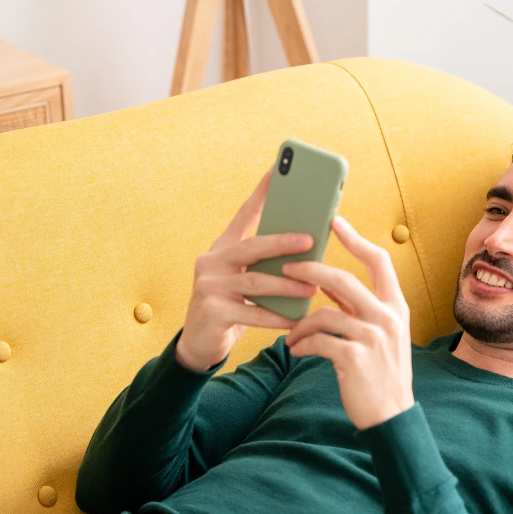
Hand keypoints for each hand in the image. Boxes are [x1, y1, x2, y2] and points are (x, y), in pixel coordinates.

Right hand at [175, 166, 318, 371]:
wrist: (199, 345)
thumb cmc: (232, 307)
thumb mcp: (246, 279)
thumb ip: (266, 263)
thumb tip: (308, 246)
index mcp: (223, 247)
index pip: (245, 213)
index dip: (262, 191)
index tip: (279, 168)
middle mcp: (212, 261)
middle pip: (252, 246)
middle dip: (282, 242)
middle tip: (310, 240)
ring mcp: (209, 286)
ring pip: (255, 282)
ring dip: (287, 285)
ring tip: (313, 287)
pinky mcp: (212, 312)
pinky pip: (252, 314)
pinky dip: (276, 317)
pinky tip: (296, 319)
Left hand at [281, 215, 414, 429]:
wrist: (391, 416)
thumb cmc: (380, 373)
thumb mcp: (379, 335)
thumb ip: (357, 308)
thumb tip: (326, 282)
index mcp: (396, 307)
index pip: (378, 261)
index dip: (356, 239)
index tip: (335, 221)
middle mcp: (387, 317)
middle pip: (344, 280)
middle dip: (310, 272)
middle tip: (286, 269)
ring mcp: (373, 338)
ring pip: (324, 313)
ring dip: (301, 324)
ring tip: (289, 336)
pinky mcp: (355, 358)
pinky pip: (318, 341)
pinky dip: (302, 345)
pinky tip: (295, 352)